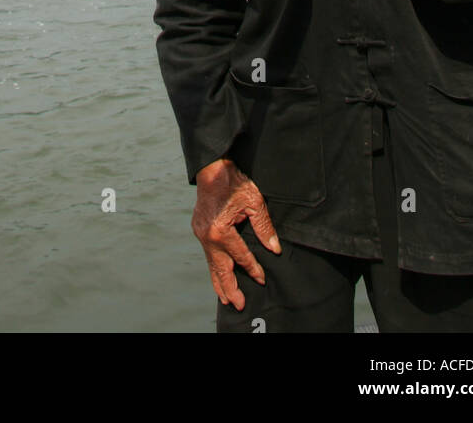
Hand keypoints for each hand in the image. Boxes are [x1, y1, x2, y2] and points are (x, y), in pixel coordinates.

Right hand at [192, 158, 280, 310]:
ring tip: (226, 299)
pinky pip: (208, 254)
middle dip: (231, 288)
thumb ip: (264, 227)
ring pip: (211, 264)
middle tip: (239, 304)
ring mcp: (201, 233)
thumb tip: (274, 248)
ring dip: (219, 282)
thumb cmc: (233, 183)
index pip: (241, 256)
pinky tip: (218, 275)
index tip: (261, 279)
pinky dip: (213, 267)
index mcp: (221, 231)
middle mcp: (208, 236)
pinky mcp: (198, 229)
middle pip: (221, 269)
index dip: (253, 269)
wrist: (211, 168)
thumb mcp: (254, 202)